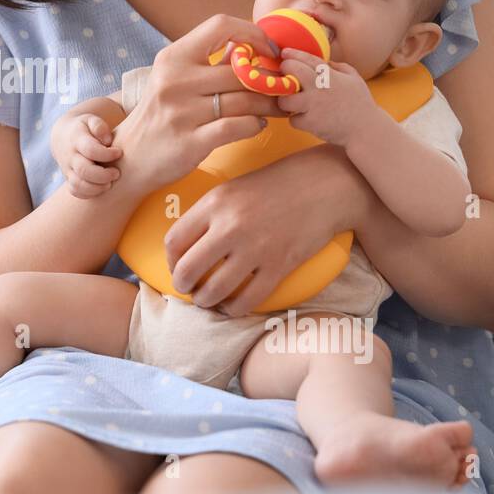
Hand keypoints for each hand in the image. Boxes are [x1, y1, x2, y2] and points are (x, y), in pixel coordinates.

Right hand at [51, 111, 122, 197]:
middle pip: (84, 171)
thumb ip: (99, 126)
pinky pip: (75, 192)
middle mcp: (70, 156)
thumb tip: (107, 141)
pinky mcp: (69, 179)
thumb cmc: (85, 128)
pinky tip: (101, 187)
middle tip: (116, 173)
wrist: (64, 137)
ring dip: (97, 188)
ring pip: (78, 185)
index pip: (90, 150)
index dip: (106, 154)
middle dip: (103, 175)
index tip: (119, 153)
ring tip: (110, 183)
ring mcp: (68, 169)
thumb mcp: (91, 120)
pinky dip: (89, 194)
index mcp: (77, 139)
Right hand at [110, 15, 286, 196]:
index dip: (253, 33)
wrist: (131, 156)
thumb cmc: (160, 114)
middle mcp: (175, 81)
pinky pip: (238, 126)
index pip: (221, 26)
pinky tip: (257, 124)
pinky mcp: (190, 142)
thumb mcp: (175, 79)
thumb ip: (209, 63)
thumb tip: (251, 47)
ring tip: (275, 107)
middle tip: (284, 87)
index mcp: (173, 57)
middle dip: (271, 80)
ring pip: (244, 99)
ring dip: (268, 104)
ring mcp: (182, 112)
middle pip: (241, 70)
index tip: (269, 50)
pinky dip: (254, 125)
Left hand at [162, 143, 369, 315]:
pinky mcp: (279, 266)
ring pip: (214, 290)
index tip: (175, 267)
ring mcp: (255, 248)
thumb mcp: (233, 189)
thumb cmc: (276, 184)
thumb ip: (208, 214)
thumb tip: (187, 245)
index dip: (169, 261)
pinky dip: (234, 309)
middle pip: (188, 269)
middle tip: (187, 289)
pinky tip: (232, 306)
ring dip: (205, 301)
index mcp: (214, 203)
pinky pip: (247, 300)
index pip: (174, 241)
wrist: (324, 185)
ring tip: (207, 300)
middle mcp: (230, 227)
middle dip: (182, 286)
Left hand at [275, 49, 379, 147]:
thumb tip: (323, 62)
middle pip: (293, 70)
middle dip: (285, 69)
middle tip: (285, 76)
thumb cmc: (360, 103)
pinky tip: (306, 119)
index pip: (308, 59)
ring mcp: (314, 105)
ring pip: (285, 99)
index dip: (294, 54)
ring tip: (292, 103)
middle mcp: (320, 88)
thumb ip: (338, 67)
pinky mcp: (311, 123)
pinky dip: (297, 120)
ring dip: (285, 101)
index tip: (285, 52)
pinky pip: (293, 120)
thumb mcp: (354, 78)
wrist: (366, 129)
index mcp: (330, 76)